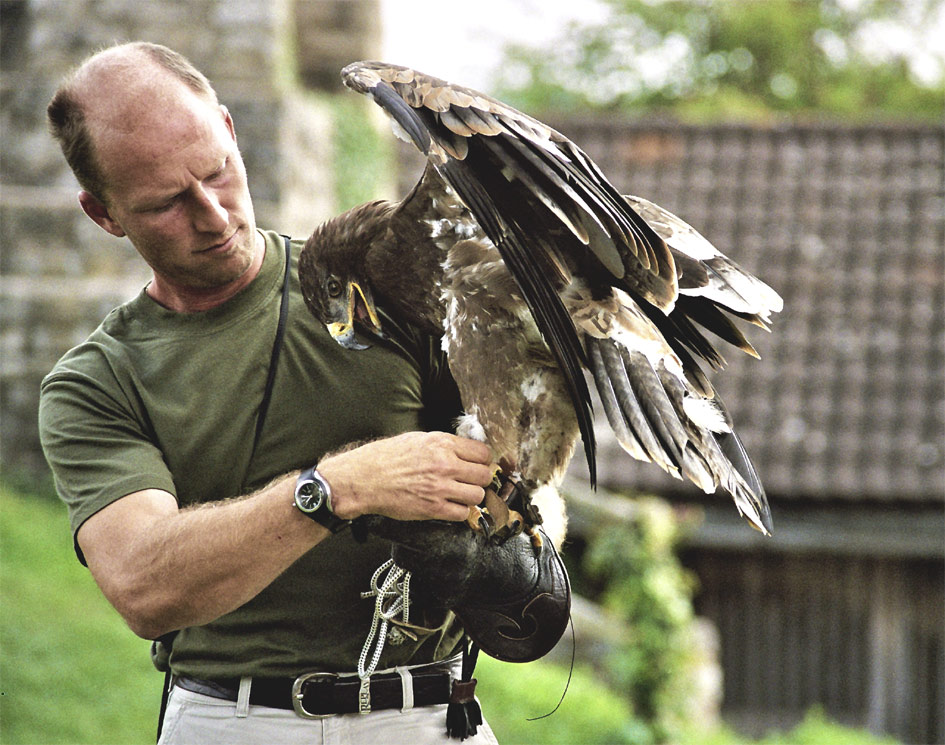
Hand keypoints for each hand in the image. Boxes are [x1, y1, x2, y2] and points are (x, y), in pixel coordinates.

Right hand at [316, 431, 493, 521]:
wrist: (365, 479)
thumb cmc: (385, 458)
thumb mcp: (417, 439)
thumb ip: (443, 444)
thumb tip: (463, 450)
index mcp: (442, 444)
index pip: (483, 453)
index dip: (483, 460)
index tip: (478, 465)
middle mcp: (445, 465)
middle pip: (484, 475)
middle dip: (479, 479)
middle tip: (471, 481)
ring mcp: (440, 488)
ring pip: (477, 495)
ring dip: (471, 496)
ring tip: (460, 495)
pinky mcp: (433, 509)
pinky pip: (462, 513)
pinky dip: (459, 512)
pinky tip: (450, 506)